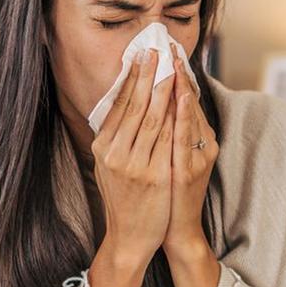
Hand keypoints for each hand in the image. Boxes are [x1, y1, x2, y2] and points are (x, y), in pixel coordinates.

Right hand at [90, 48, 176, 268]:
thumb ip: (113, 139)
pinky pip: (168, 139)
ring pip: (152, 117)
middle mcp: (115, 154)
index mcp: (103, 148)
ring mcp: (135, 165)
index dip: (130, 78)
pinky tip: (182, 97)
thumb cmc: (122, 199)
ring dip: (163, 88)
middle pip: (134, 106)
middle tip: (155, 49)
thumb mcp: (108, 167)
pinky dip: (175, 115)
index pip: (118, 105)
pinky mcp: (155, 176)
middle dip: (146, 75)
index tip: (139, 56)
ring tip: (170, 65)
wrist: (130, 237)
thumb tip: (119, 106)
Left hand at [165, 42, 218, 257]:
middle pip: (191, 103)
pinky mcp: (191, 170)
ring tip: (176, 62)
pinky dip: (184, 114)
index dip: (180, 74)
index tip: (169, 49)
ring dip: (183, 86)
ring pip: (190, 116)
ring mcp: (199, 157)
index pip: (188, 100)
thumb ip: (168, 131)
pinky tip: (180, 96)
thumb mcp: (169, 157)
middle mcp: (203, 144)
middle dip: (180, 72)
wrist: (173, 230)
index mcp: (198, 139)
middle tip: (171, 45)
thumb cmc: (167, 192)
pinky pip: (186, 136)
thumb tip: (155, 102)